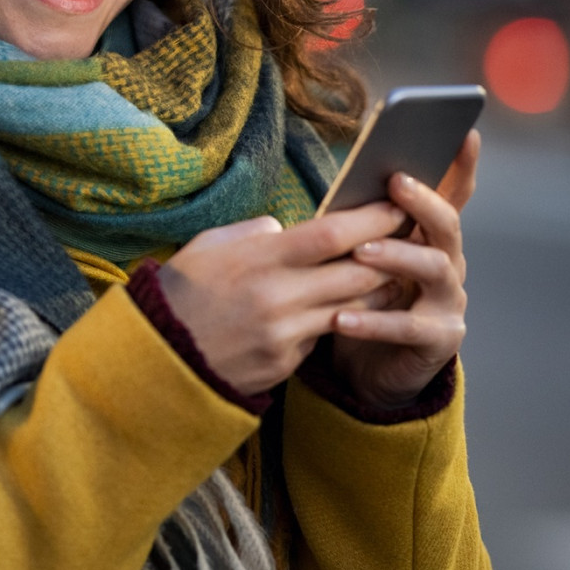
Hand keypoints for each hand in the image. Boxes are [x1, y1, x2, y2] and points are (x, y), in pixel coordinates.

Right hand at [158, 200, 408, 396]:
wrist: (158, 357)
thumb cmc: (180, 292)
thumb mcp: (208, 246)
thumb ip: (252, 232)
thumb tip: (284, 228)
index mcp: (259, 259)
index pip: (332, 234)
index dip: (372, 219)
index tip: (396, 206)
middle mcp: (278, 296)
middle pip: (358, 271)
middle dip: (391, 253)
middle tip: (410, 238)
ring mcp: (285, 334)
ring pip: (354, 308)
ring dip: (378, 290)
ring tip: (393, 272)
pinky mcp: (286, 363)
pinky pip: (325, 335)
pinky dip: (340, 319)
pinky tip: (348, 308)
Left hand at [330, 130, 480, 408]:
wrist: (369, 368)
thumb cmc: (363, 298)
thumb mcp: (362, 255)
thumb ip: (363, 223)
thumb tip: (351, 178)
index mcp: (430, 237)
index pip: (452, 195)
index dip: (462, 165)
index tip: (466, 133)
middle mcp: (448, 263)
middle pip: (447, 225)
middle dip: (425, 201)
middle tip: (396, 181)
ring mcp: (448, 301)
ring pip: (433, 269)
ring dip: (397, 256)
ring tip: (361, 252)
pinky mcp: (439, 340)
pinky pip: (408, 327)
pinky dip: (374, 322)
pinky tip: (341, 318)